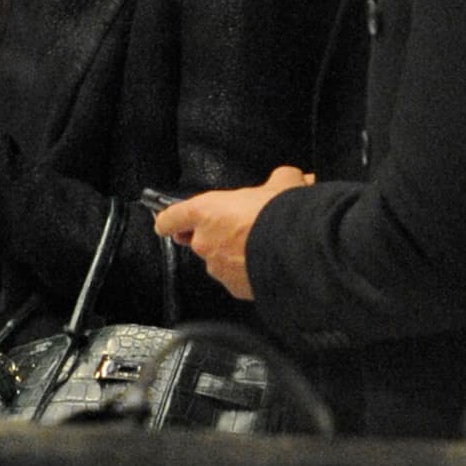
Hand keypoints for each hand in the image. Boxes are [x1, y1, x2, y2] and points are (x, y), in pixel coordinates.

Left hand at [153, 166, 311, 301]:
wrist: (299, 250)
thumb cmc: (282, 216)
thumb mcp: (281, 183)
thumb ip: (276, 179)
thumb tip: (287, 178)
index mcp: (206, 211)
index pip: (171, 217)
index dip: (168, 220)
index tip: (165, 222)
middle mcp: (205, 242)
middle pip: (200, 240)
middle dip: (219, 235)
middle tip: (243, 226)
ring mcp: (218, 268)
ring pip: (220, 260)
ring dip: (235, 254)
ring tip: (262, 246)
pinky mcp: (235, 288)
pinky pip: (237, 278)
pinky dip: (249, 273)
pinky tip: (268, 263)